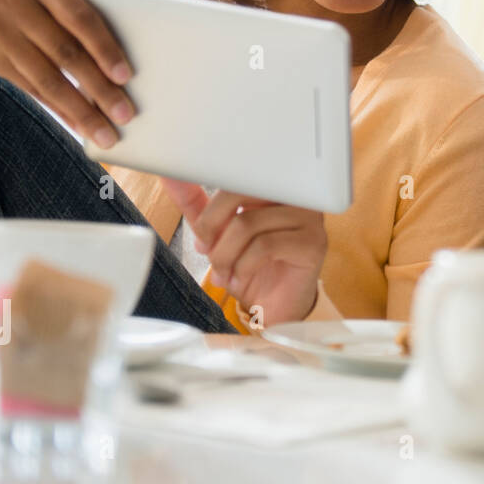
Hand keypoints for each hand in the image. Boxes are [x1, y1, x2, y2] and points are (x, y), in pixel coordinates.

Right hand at [0, 0, 134, 148]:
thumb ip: (82, 12)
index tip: (126, 77)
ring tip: (106, 133)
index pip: (79, 17)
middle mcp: (14, 4)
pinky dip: (60, 110)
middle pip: (64, 53)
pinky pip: (31, 90)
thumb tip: (123, 65)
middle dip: (98, 88)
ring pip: (46, 79)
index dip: (104, 48)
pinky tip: (80, 126)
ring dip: (80, 111)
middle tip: (125, 114)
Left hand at [161, 177, 327, 326]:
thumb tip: (171, 176)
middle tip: (208, 251)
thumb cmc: (250, 267)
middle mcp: (295, 196)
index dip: (212, 206)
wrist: (274, 307)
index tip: (203, 232)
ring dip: (225, 255)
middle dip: (212, 226)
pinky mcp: (312, 244)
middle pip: (241, 192)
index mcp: (274, 186)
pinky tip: (241, 280)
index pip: (237, 176)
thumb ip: (197, 205)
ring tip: (224, 273)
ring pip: (248, 224)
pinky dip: (243, 267)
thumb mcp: (217, 234)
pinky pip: (265, 246)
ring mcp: (308, 219)